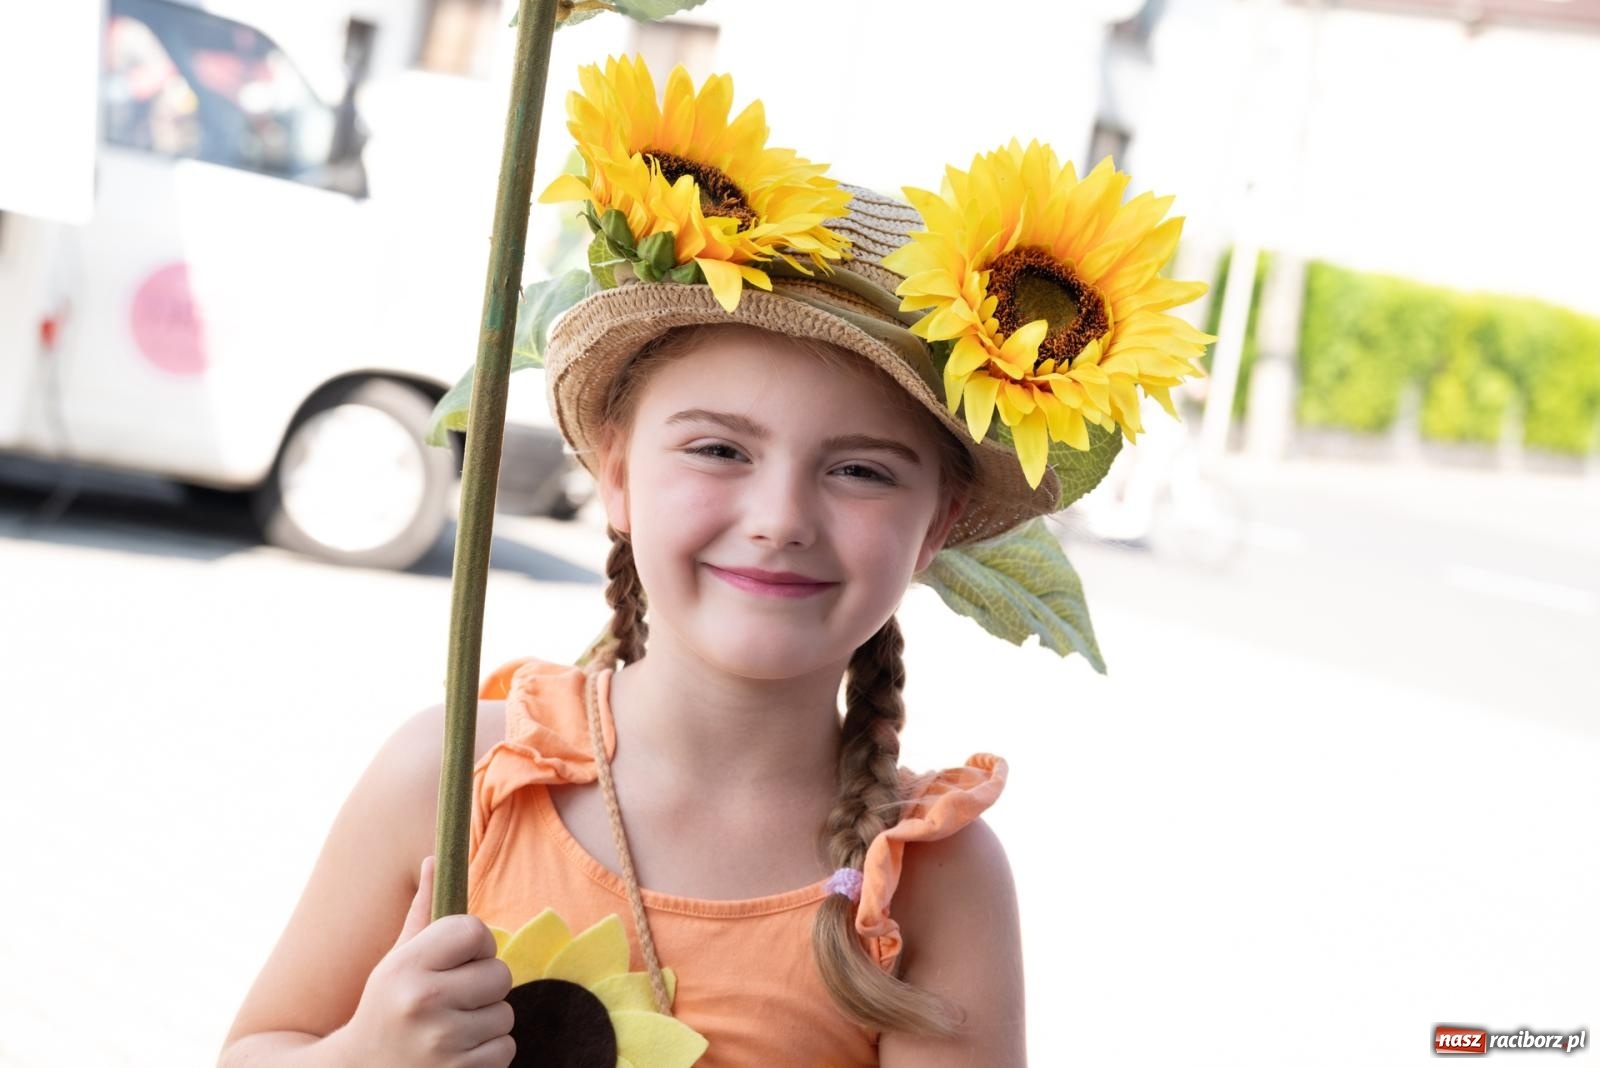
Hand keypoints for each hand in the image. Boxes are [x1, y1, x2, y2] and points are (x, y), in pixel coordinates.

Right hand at [341, 856, 515, 1066]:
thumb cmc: (386, 1007)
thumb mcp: (396, 959)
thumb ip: (424, 911)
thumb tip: (435, 857)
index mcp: (406, 966)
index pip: (475, 931)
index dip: (477, 944)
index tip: (461, 959)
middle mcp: (422, 1002)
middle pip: (499, 974)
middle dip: (484, 985)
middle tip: (455, 998)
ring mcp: (442, 1044)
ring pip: (506, 1014)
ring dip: (486, 1021)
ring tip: (451, 1028)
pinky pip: (505, 1048)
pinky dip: (488, 1052)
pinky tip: (457, 1054)